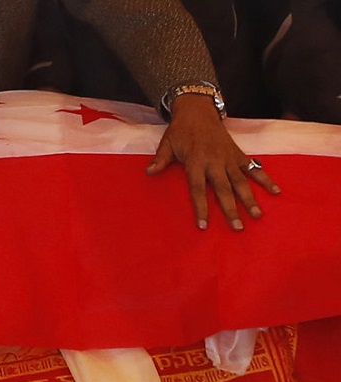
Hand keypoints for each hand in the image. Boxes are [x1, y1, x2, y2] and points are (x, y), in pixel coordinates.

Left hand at [147, 93, 280, 230]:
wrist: (198, 110)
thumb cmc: (180, 131)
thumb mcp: (167, 144)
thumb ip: (160, 160)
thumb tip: (149, 172)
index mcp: (195, 162)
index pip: (197, 190)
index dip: (201, 208)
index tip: (204, 226)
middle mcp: (214, 162)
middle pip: (223, 189)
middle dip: (231, 209)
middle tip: (238, 228)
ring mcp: (229, 158)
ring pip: (241, 182)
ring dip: (250, 199)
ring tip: (258, 216)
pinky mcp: (239, 154)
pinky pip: (254, 167)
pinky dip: (265, 178)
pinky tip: (276, 191)